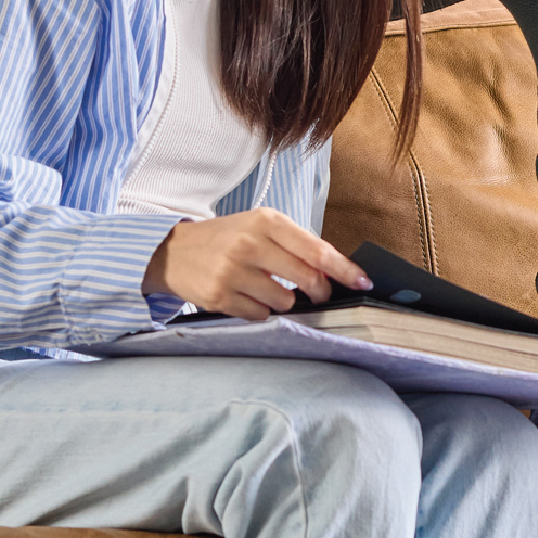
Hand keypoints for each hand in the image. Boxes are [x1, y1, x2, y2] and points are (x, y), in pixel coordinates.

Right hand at [143, 208, 371, 320]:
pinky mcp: (218, 297)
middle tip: (318, 293)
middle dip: (320, 291)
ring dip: (284, 300)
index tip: (363, 282)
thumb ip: (295, 244)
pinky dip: (260, 310)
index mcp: (266, 221)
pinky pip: (260, 315)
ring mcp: (232, 272)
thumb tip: (335, 270)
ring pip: (284, 301)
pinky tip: (246, 296)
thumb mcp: (260, 226)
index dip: (344, 270)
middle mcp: (250, 244)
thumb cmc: (227, 237)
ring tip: (266, 287)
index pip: (317, 250)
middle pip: (307, 279)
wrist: (174, 250)